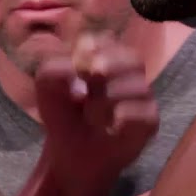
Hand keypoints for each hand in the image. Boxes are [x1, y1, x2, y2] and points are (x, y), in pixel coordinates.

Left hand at [35, 32, 159, 172]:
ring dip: (109, 99)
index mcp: (104, 58)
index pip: (108, 41)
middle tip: (90, 78)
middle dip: (110, 66)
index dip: (94, 48)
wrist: (69, 154)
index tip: (78, 65)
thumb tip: (73, 66)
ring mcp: (142, 97)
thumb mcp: (46, 88)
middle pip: (134, 58)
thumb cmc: (62, 116)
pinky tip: (110, 126)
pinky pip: (145, 113)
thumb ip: (53, 68)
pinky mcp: (149, 122)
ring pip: (139, 87)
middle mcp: (128, 74)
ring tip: (90, 115)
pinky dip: (125, 117)